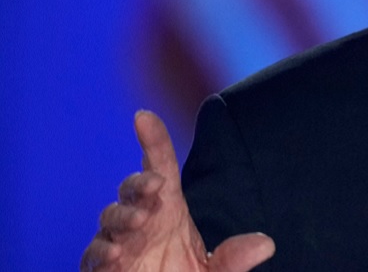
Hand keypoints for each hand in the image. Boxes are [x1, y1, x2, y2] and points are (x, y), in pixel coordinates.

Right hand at [81, 111, 274, 271]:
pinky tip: (115, 254)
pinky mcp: (103, 268)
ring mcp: (121, 242)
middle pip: (133, 189)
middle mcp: (143, 221)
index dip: (152, 141)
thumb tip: (266, 244)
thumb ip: (234, 259)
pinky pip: (94, 254)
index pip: (161, 168)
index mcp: (170, 210)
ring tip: (140, 221)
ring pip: (112, 217)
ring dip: (123, 215)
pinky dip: (101, 252)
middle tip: (155, 186)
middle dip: (139, 183)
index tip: (143, 117)